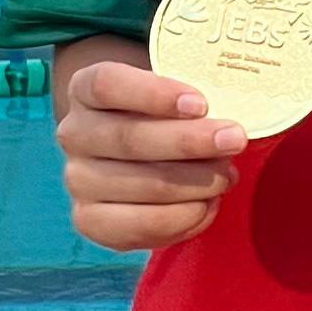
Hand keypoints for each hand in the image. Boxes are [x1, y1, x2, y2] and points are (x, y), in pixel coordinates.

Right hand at [56, 54, 246, 252]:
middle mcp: (74, 133)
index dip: (153, 94)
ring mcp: (78, 180)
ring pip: (143, 185)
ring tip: (228, 175)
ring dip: (196, 182)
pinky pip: (142, 225)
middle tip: (234, 139)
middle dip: (190, 142)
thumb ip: (190, 97)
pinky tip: (209, 204)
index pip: (107, 85)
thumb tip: (237, 109)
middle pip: (129, 139)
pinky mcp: (90, 221)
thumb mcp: (169, 93)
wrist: (135, 152)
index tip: (200, 103)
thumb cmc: (161, 115)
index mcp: (86, 88)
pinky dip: (185, 217)